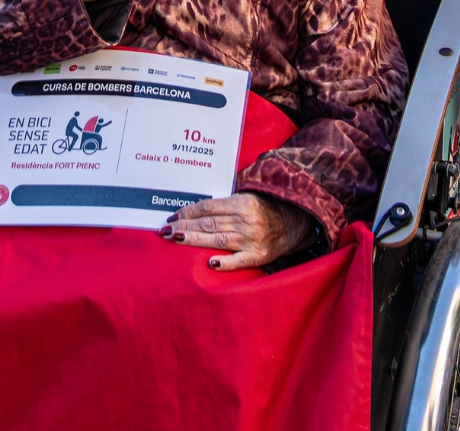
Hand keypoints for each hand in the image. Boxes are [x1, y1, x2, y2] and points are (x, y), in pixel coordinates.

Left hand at [161, 192, 317, 270]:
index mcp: (242, 202)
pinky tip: (209, 262)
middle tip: (164, 230)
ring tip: (176, 238)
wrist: (295, 221)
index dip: (188, 212)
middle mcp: (245, 220)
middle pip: (209, 223)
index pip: (208, 207)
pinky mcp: (258, 256)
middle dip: (184, 226)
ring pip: (218, 239)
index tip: (172, 216)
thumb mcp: (246, 198)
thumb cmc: (265, 208)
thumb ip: (225, 203)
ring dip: (195, 240)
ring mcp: (251, 239)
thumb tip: (195, 210)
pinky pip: (239, 260)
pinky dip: (224, 262)